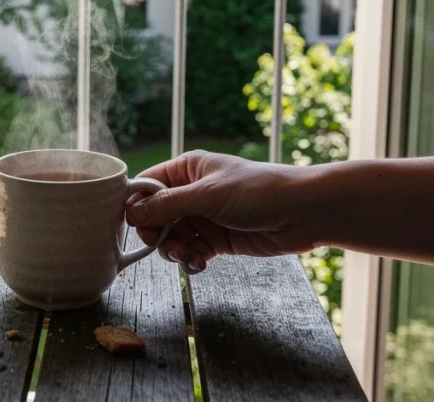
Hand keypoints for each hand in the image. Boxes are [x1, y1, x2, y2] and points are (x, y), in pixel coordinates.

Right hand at [125, 151, 316, 274]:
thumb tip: (132, 213)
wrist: (303, 213)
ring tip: (188, 256)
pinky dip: (190, 260)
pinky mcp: (217, 240)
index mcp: (187, 170)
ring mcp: (204, 217)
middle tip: (164, 245)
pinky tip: (200, 263)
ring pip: (172, 238)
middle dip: (156, 234)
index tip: (129, 224)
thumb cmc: (259, 191)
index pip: (148, 185)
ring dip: (174, 250)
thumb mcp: (208, 195)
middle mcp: (192, 192)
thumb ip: (168, 206)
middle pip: (155, 216)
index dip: (136, 204)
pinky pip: (191, 252)